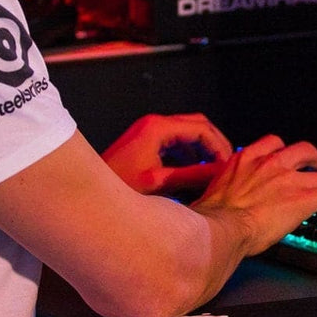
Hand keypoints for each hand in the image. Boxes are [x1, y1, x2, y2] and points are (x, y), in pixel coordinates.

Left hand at [101, 113, 234, 194]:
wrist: (88, 192)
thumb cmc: (116, 184)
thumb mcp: (160, 182)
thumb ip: (193, 176)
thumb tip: (219, 174)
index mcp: (158, 127)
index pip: (201, 128)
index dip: (219, 146)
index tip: (228, 163)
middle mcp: (154, 125)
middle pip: (197, 125)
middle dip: (214, 145)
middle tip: (227, 164)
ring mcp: (150, 132)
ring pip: (188, 134)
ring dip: (203, 150)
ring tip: (213, 169)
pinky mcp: (147, 142)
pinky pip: (177, 143)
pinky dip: (190, 154)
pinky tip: (194, 172)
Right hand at [190, 135, 316, 255]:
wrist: (218, 228)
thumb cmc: (209, 219)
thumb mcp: (212, 196)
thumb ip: (226, 192)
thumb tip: (224, 205)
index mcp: (244, 160)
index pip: (271, 146)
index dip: (283, 153)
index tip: (287, 160)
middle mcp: (268, 162)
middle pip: (299, 150)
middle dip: (312, 158)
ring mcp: (289, 178)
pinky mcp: (305, 196)